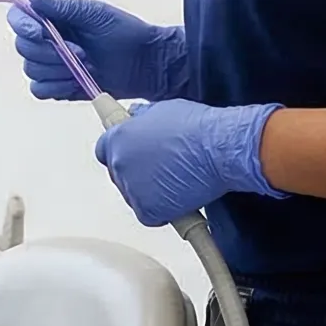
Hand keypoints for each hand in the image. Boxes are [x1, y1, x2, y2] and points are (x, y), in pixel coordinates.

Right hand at [8, 0, 191, 101]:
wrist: (146, 64)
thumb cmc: (124, 33)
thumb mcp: (94, 14)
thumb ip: (62, 7)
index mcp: (51, 18)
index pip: (18, 19)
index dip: (22, 26)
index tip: (40, 33)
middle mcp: (46, 40)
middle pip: (22, 48)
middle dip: (49, 53)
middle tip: (81, 52)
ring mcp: (50, 65)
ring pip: (31, 70)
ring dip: (57, 71)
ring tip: (85, 67)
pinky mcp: (57, 86)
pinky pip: (39, 90)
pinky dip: (56, 87)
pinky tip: (76, 82)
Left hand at [94, 99, 284, 226]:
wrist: (220, 148)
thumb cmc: (198, 128)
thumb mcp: (163, 110)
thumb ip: (143, 118)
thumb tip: (135, 116)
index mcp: (118, 138)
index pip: (105, 150)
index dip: (122, 154)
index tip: (134, 157)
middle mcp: (119, 163)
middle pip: (119, 175)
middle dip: (138, 175)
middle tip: (164, 172)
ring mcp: (131, 188)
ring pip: (135, 196)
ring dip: (152, 193)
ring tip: (180, 182)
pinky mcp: (147, 210)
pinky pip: (150, 215)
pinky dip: (165, 211)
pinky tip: (183, 199)